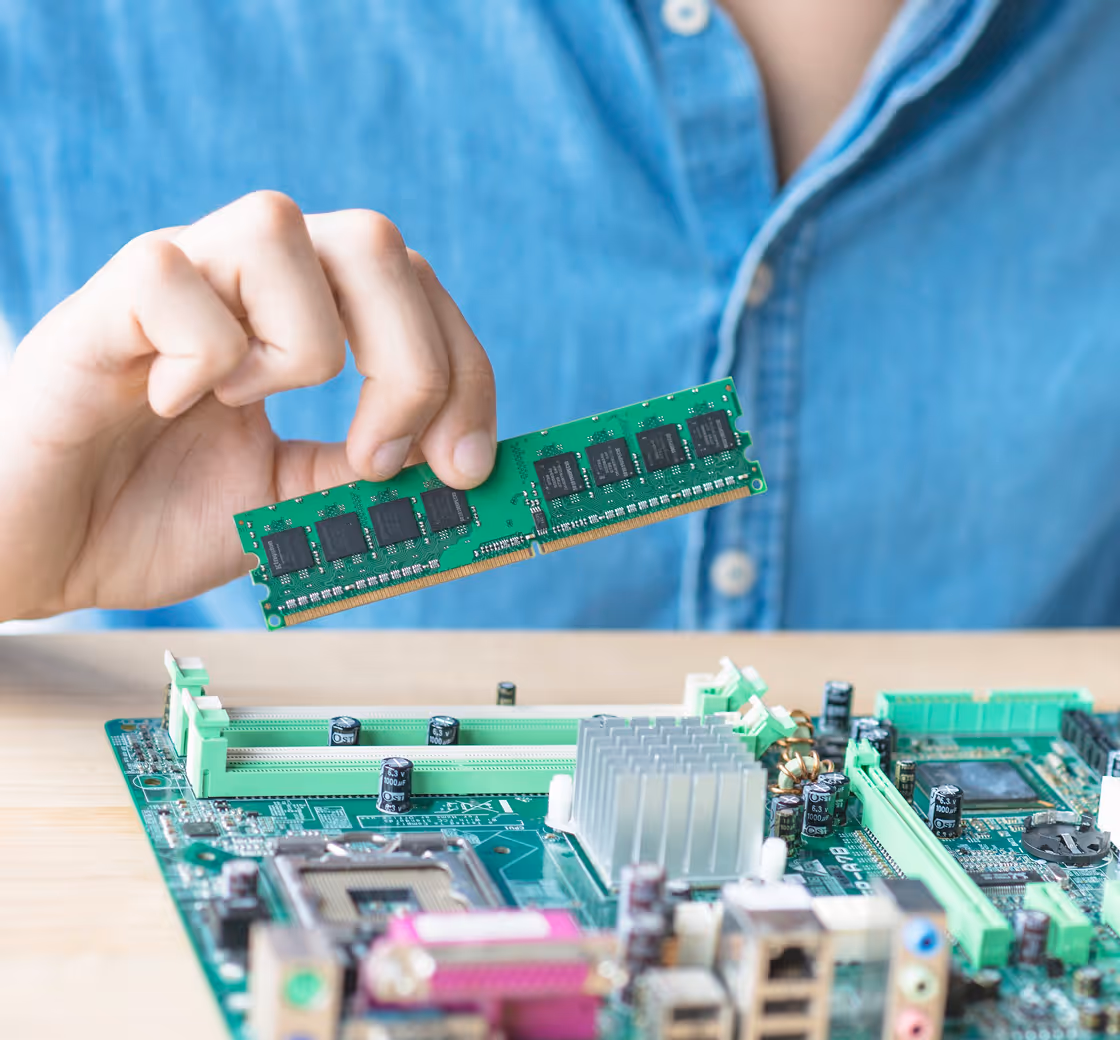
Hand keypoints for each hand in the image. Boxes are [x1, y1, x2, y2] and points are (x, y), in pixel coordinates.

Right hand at [0, 191, 495, 619]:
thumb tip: (452, 466)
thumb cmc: (151, 515)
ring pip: (282, 230)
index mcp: (304, 318)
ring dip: (301, 346)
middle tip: (385, 457)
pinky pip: (175, 277)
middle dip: (412, 362)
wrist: (41, 546)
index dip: (465, 373)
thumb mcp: (286, 503)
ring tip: (247, 407)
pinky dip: (198, 356)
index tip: (467, 466)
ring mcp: (180, 280)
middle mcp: (250, 282)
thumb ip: (357, 475)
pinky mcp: (104, 301)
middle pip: (377, 243)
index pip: (419, 295)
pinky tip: (165, 403)